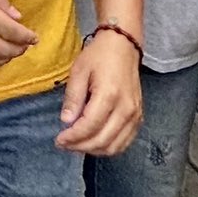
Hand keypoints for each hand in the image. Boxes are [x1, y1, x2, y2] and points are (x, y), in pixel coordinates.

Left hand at [56, 30, 143, 154]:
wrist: (123, 46)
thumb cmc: (99, 56)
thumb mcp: (79, 71)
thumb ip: (73, 98)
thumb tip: (66, 122)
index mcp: (109, 95)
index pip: (89, 127)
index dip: (72, 138)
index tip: (59, 140)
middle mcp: (126, 109)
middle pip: (102, 141)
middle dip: (80, 146)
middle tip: (64, 144)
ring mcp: (135, 115)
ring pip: (114, 146)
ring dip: (93, 150)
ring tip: (77, 144)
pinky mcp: (139, 117)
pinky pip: (124, 142)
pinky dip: (108, 147)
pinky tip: (94, 142)